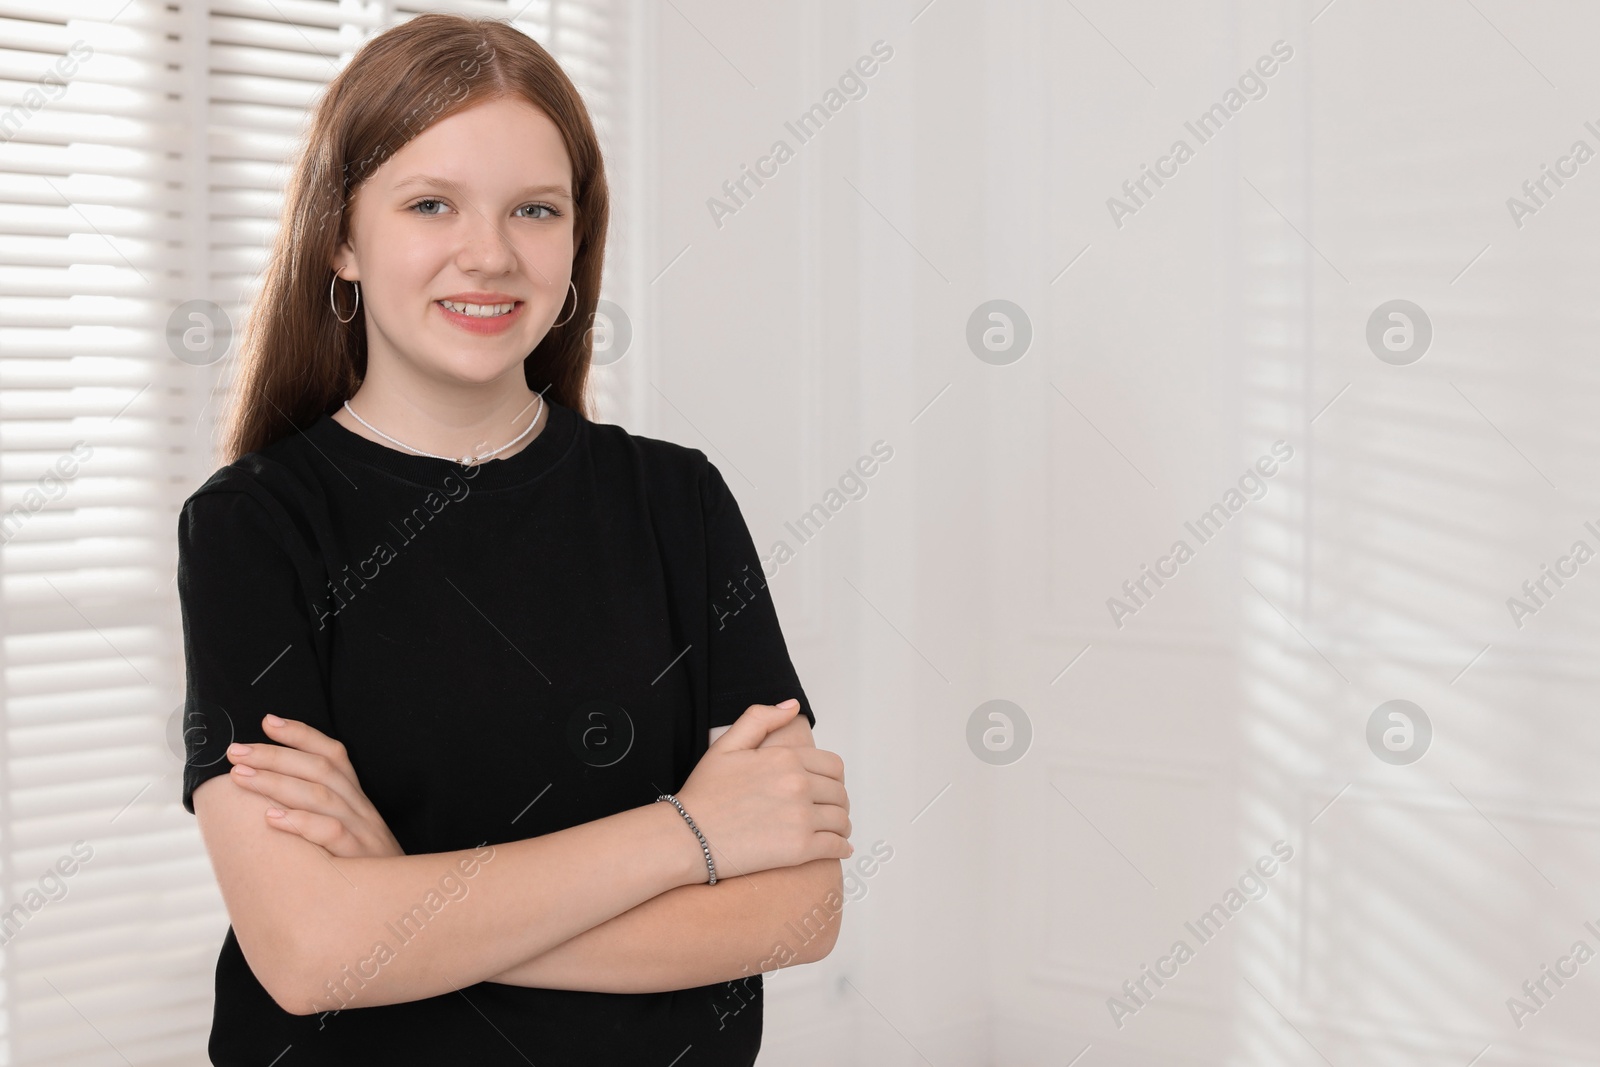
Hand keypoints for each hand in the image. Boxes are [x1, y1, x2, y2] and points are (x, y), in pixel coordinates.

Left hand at [224, 715, 404, 857]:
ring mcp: (363, 833)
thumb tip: (269, 800)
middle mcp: (361, 809)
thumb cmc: (364, 873)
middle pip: (320, 769)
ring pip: (321, 795)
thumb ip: (319, 815)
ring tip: (241, 777)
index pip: (333, 754)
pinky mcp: (361, 860)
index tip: (267, 721)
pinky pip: (332, 834)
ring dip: (276, 783)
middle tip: (235, 752)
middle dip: (275, 755)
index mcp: (356, 800)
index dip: (302, 735)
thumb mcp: (347, 837)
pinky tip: (271, 819)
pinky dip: (301, 823)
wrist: (402, 907)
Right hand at [675, 700, 851, 879]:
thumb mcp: (727, 745)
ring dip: (842, 825)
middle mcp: (798, 784)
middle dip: (837, 801)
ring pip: (841, 819)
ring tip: (835, 831)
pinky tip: (839, 848)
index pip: (833, 766)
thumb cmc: (705, 793)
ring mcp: (800, 817)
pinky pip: (836, 846)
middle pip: (839, 793)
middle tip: (830, 811)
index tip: (827, 789)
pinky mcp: (799, 849)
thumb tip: (793, 706)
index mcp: (786, 758)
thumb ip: (760, 719)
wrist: (687, 835)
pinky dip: (842, 847)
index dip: (833, 778)